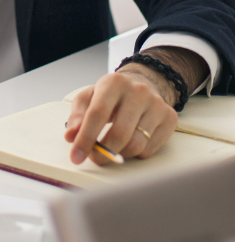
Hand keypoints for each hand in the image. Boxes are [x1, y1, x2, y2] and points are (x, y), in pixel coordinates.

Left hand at [64, 70, 178, 165]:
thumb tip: (71, 136)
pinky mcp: (170, 118)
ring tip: (111, 148)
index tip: (75, 157)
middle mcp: (138, 91)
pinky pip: (150, 149)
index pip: (97, 115)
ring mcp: (157, 104)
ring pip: (136, 145)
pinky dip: (135, 154)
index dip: (85, 139)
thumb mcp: (87, 99)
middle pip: (120, 134)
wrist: (142, 83)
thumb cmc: (109, 96)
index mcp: (113, 82)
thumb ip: (76, 117)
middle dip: (103, 152)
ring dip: (119, 154)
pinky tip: (129, 142)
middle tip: (94, 158)